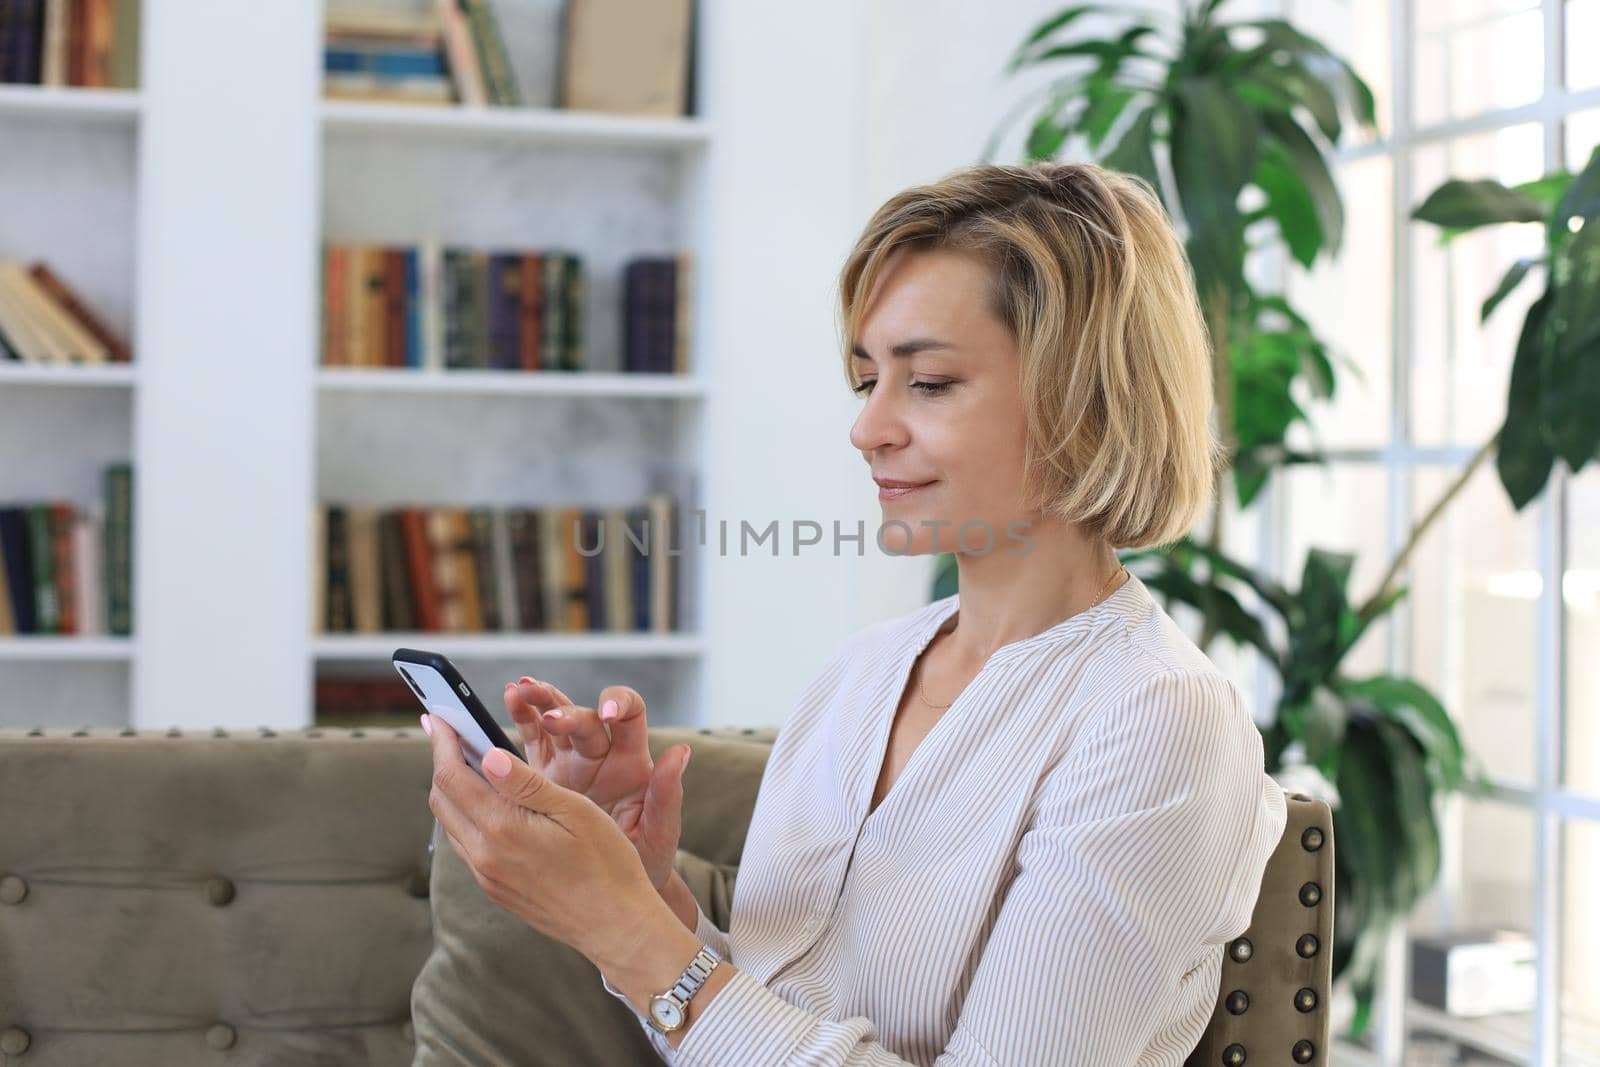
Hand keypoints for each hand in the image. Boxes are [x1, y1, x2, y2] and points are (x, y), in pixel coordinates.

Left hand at [423, 711, 676, 971]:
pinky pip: (467, 843)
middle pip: (442, 798)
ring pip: (451, 823)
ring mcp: (487, 877)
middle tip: (448, 731)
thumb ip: (527, 783)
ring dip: (452, 787)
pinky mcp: (496, 889)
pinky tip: (489, 800)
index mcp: (503, 830)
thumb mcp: (574, 810)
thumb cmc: (608, 862)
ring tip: (468, 759)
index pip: (452, 776)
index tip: (437, 715)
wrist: (616, 926)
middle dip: (441, 760)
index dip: (442, 741)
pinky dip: (467, 813)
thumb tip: (488, 756)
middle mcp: (485, 856)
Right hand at [502, 677, 690, 893]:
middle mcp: (601, 755)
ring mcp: (570, 763)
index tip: (608, 713)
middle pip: (583, 717)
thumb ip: (666, 795)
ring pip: (553, 720)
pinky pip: (530, 743)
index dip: (620, 704)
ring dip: (537, 703)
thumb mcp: (659, 833)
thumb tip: (681, 752)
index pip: (630, 714)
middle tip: (550, 718)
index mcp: (631, 762)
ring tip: (518, 690)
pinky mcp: (543, 777)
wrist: (615, 893)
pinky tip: (506, 704)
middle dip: (565, 710)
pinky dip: (519, 722)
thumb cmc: (646, 860)